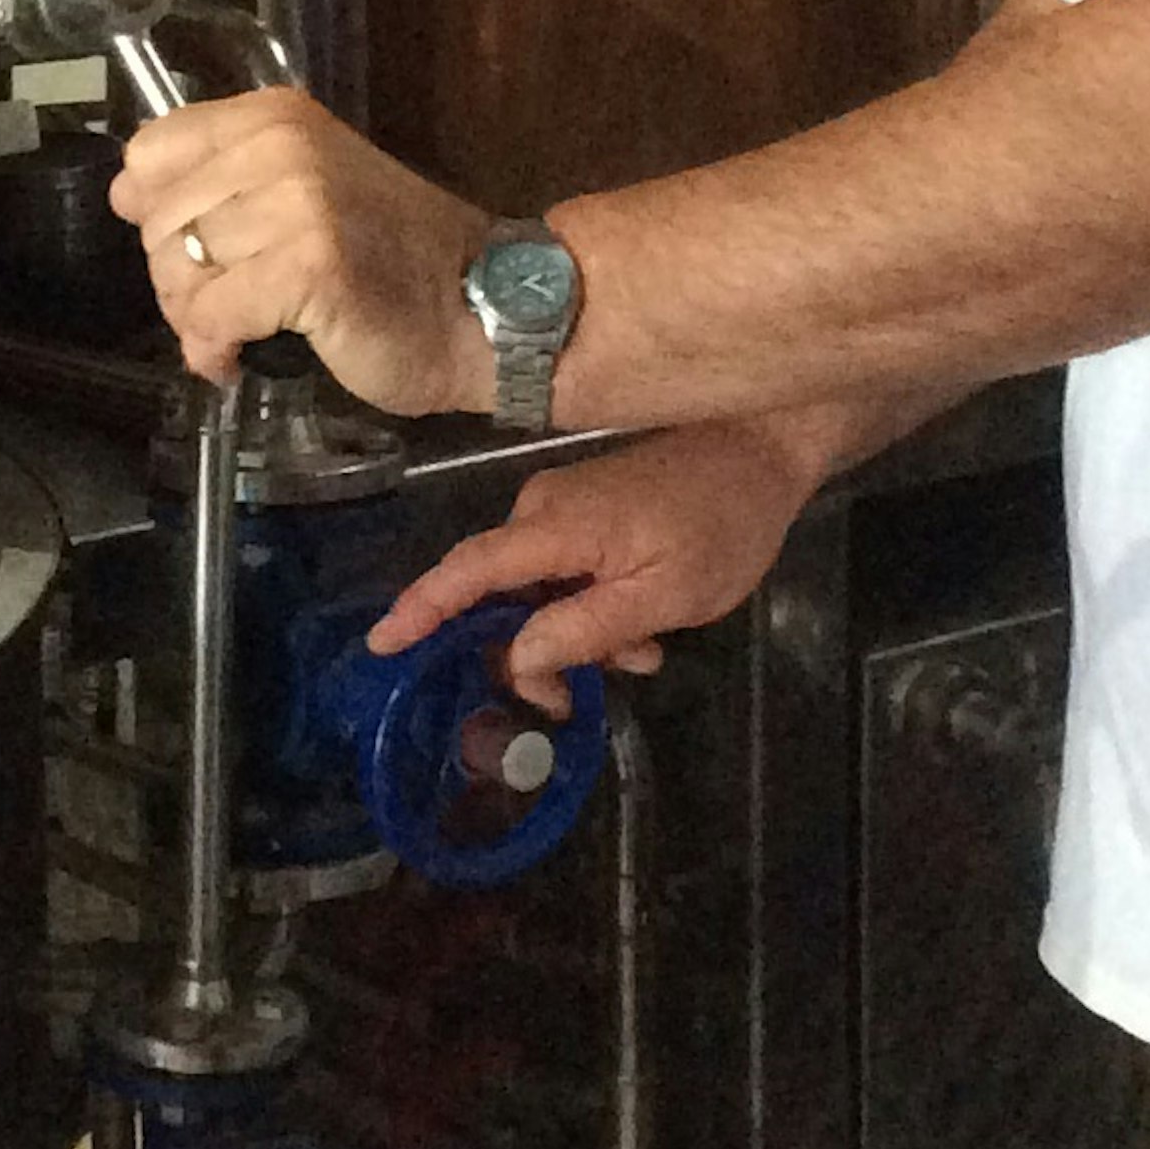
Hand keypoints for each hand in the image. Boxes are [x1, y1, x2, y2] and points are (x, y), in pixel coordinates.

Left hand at [110, 86, 492, 410]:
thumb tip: (124, 194)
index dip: (157, 213)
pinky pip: (210, 318)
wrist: (479, 309)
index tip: (197, 249)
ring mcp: (297, 204)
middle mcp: (281, 147)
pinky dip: (213, 352)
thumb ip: (220, 180)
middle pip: (157, 223)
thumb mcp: (304, 187)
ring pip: (177, 272)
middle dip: (177, 281)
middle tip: (226, 306)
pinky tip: (238, 361)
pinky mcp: (308, 267)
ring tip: (239, 331)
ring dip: (196, 320)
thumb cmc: (391, 258)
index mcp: (274, 118)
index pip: (149, 154)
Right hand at [370, 420, 830, 703]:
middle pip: (502, 597)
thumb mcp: (662, 597)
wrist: (767, 450)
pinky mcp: (587, 508)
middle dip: (535, 653)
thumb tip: (516, 657)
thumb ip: (583, 629)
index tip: (383, 645)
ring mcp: (563, 505)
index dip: (423, 610)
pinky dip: (591, 606)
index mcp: (555, 527)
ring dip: (577, 634)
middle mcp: (542, 510)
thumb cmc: (723, 525)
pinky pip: (564, 571)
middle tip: (580, 698)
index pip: (469, 572)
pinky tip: (643, 630)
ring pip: (538, 592)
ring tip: (643, 654)